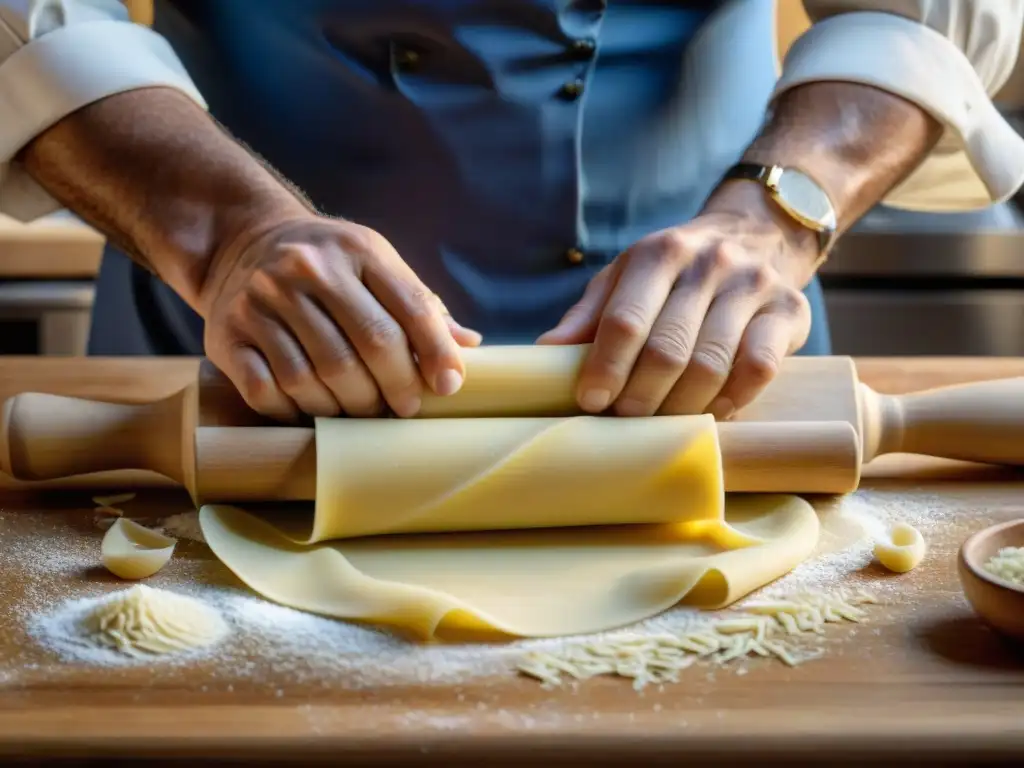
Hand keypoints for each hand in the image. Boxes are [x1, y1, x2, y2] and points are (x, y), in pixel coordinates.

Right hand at [198, 215, 480, 420]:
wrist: (241, 240)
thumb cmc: (329, 266)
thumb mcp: (375, 266)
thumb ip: (419, 305)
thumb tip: (469, 346)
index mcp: (358, 249)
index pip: (411, 307)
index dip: (435, 353)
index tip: (448, 387)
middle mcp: (308, 268)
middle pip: (369, 345)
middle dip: (395, 388)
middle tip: (403, 408)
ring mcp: (262, 299)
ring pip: (317, 375)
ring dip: (346, 407)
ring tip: (360, 412)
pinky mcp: (227, 333)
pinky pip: (267, 390)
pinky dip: (295, 412)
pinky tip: (311, 410)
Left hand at [537, 182, 817, 419]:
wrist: (756, 236)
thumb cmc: (674, 272)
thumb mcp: (626, 278)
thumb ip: (589, 316)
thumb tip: (543, 355)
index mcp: (660, 252)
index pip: (625, 320)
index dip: (605, 368)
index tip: (590, 402)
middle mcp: (709, 263)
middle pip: (667, 350)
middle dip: (639, 397)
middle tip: (624, 422)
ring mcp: (753, 286)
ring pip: (710, 366)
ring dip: (679, 407)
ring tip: (660, 425)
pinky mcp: (789, 311)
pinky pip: (759, 370)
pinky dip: (731, 401)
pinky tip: (711, 413)